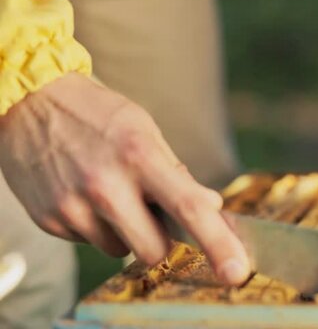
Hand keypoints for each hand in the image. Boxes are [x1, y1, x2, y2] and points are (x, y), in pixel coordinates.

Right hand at [0, 73, 248, 284]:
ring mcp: (73, 206)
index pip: (189, 208)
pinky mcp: (50, 219)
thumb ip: (177, 174)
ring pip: (119, 250)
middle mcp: (105, 185)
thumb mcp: (145, 132)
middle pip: (155, 250)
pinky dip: (95, 225)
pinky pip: (89, 242)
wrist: (28, 100)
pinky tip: (83, 193)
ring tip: (108, 191)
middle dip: (163, 242)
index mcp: (139, 155)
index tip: (236, 271)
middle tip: (152, 213)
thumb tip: (212, 207)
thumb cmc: (97, 115)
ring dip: (125, 231)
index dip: (218, 243)